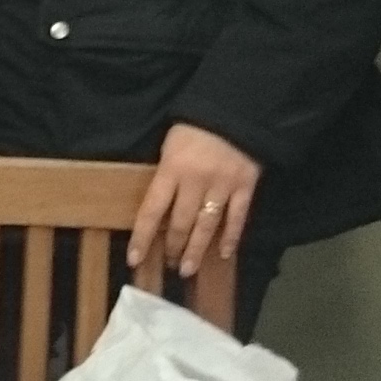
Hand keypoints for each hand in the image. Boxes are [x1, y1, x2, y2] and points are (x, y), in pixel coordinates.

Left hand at [129, 122, 260, 278]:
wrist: (234, 111)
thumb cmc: (194, 128)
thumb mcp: (170, 147)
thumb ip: (165, 176)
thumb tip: (159, 210)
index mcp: (171, 170)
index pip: (152, 210)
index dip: (142, 237)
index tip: (134, 259)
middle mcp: (195, 181)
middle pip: (180, 223)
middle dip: (173, 247)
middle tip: (169, 264)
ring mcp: (222, 185)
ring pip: (207, 225)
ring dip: (196, 250)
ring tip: (187, 269)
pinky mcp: (245, 186)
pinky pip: (238, 217)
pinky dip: (231, 237)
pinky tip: (225, 253)